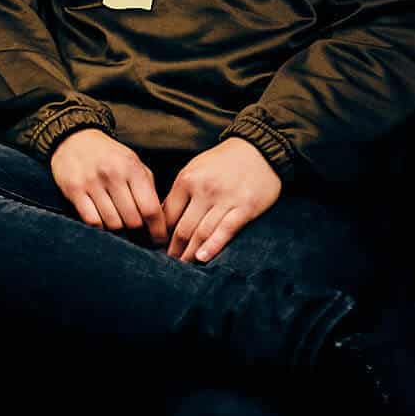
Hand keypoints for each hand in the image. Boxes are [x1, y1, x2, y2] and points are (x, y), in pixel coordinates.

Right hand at [49, 128, 166, 245]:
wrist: (74, 139)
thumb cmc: (110, 157)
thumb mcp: (134, 164)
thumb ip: (148, 189)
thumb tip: (160, 223)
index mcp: (131, 168)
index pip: (150, 209)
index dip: (157, 230)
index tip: (159, 241)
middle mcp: (112, 174)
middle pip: (132, 220)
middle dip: (137, 231)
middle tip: (137, 234)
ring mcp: (91, 182)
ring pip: (112, 224)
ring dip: (118, 230)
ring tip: (119, 226)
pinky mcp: (74, 190)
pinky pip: (92, 221)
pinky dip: (100, 227)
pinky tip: (103, 222)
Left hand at [163, 137, 280, 262]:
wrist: (258, 150)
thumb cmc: (223, 162)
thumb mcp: (195, 169)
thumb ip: (181, 191)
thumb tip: (163, 216)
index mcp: (186, 180)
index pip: (167, 213)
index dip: (160, 233)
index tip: (156, 246)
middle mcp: (203, 190)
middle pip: (182, 227)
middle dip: (173, 248)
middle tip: (168, 263)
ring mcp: (224, 199)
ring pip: (202, 232)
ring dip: (190, 252)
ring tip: (183, 265)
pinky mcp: (245, 207)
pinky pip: (226, 230)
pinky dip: (213, 246)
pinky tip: (202, 258)